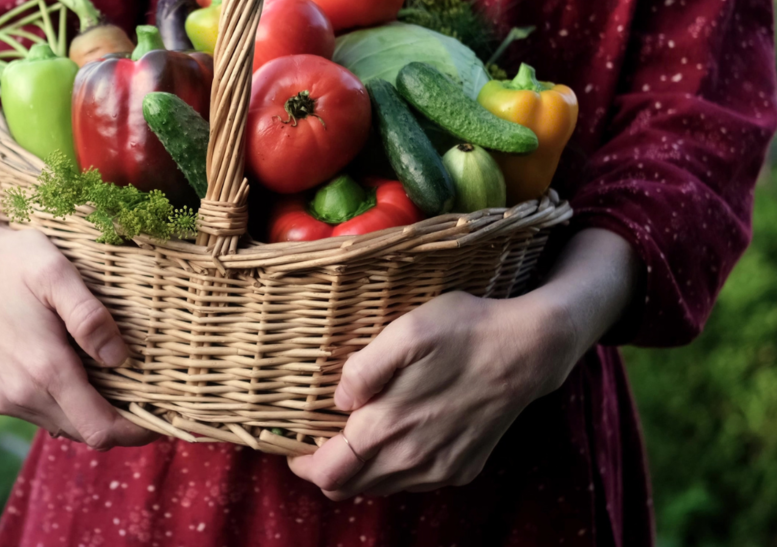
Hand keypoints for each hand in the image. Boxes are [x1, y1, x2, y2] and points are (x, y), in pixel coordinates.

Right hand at [0, 142, 155, 449]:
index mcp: (42, 369)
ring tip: (115, 373)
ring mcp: (4, 398)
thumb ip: (89, 317)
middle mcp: (20, 394)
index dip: (137, 430)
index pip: (101, 429)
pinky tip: (79, 368)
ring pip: (65, 425)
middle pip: (87, 431)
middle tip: (149, 389)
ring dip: (92, 408)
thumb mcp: (56, 272)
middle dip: (120, 418)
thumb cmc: (13, 258)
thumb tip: (120, 358)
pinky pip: (43, 413)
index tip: (163, 415)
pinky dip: (67, 401)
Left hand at [289, 228, 640, 498]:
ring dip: (359, 470)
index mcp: (389, 428)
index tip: (292, 443)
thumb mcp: (407, 331)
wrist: (528, 349)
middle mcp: (412, 460)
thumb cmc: (464, 330)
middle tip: (318, 437)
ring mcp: (440, 470)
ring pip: (380, 488)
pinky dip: (393, 468)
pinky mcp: (462, 468)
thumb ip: (364, 368)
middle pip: (348, 488)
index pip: (328, 472)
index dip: (302, 463)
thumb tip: (338, 399)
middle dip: (325, 468)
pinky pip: (412, 482)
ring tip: (354, 434)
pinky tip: (397, 434)